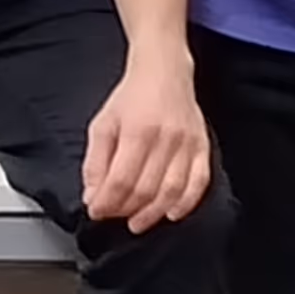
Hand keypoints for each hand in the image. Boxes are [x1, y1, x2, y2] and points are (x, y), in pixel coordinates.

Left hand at [82, 47, 209, 233]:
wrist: (164, 71)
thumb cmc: (132, 97)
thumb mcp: (102, 124)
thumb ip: (95, 162)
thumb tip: (92, 196)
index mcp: (138, 130)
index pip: (121, 180)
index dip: (107, 202)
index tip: (96, 211)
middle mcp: (166, 138)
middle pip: (145, 189)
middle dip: (125, 209)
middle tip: (113, 215)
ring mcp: (187, 144)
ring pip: (171, 191)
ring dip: (152, 213)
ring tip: (137, 222)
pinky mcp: (202, 147)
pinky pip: (199, 183)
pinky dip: (186, 204)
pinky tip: (171, 213)